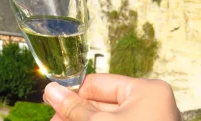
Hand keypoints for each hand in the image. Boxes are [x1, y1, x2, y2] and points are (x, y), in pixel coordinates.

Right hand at [43, 74, 180, 120]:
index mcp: (146, 91)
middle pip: (100, 103)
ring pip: (105, 119)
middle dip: (75, 113)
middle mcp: (149, 105)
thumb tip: (51, 90)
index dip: (72, 94)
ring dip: (82, 120)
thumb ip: (74, 108)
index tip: (51, 104)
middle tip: (53, 120)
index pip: (97, 83)